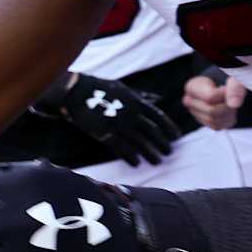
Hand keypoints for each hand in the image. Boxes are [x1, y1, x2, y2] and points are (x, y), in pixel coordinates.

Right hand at [40, 73, 181, 165]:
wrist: (75, 92)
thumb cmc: (99, 88)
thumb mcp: (123, 88)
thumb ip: (141, 96)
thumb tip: (157, 98)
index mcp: (136, 101)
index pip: (159, 117)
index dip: (169, 128)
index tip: (176, 137)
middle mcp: (130, 114)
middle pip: (152, 132)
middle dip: (162, 143)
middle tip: (168, 152)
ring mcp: (118, 124)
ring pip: (139, 142)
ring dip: (150, 153)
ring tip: (157, 161)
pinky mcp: (104, 133)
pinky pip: (121, 148)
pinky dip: (130, 157)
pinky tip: (136, 163)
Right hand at [183, 73, 247, 129]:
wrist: (226, 81)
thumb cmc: (228, 76)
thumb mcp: (234, 76)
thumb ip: (235, 87)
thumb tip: (234, 104)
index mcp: (192, 86)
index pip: (210, 98)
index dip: (226, 95)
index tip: (229, 87)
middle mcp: (190, 101)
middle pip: (212, 111)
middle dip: (227, 106)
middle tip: (232, 95)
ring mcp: (195, 113)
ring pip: (215, 121)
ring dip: (229, 113)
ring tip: (230, 101)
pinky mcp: (204, 121)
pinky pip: (218, 126)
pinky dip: (227, 119)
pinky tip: (228, 109)